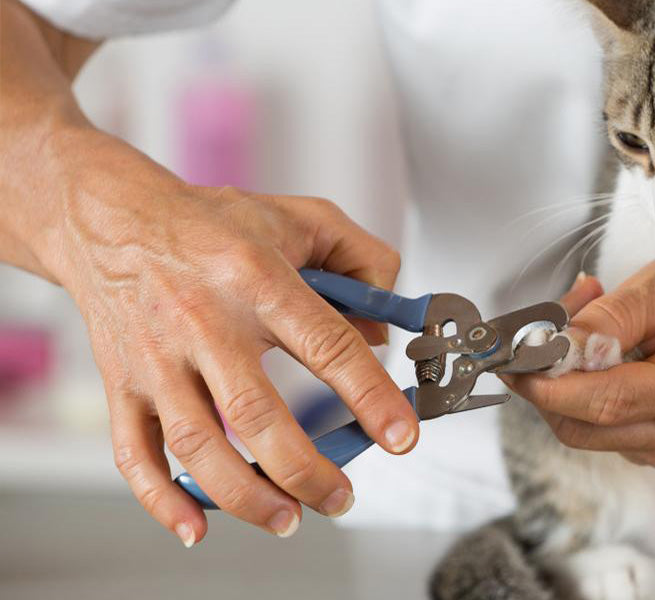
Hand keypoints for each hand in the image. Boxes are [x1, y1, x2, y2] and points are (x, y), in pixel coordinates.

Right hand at [42, 133, 418, 545]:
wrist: (111, 219)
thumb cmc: (214, 224)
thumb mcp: (305, 218)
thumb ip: (364, 263)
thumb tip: (385, 332)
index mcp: (256, 278)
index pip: (327, 345)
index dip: (370, 396)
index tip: (400, 437)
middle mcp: (203, 321)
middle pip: (256, 412)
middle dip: (305, 469)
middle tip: (340, 497)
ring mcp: (156, 357)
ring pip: (197, 443)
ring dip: (245, 494)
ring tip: (289, 519)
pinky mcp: (121, 382)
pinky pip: (134, 452)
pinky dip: (162, 498)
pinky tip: (197, 526)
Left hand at [509, 248, 654, 469]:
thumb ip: (615, 315)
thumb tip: (558, 345)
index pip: (602, 402)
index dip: (546, 383)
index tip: (510, 355)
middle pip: (582, 428)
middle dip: (547, 380)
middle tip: (547, 322)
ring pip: (586, 431)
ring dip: (567, 381)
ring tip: (590, 319)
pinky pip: (603, 430)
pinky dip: (587, 392)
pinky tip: (607, 350)